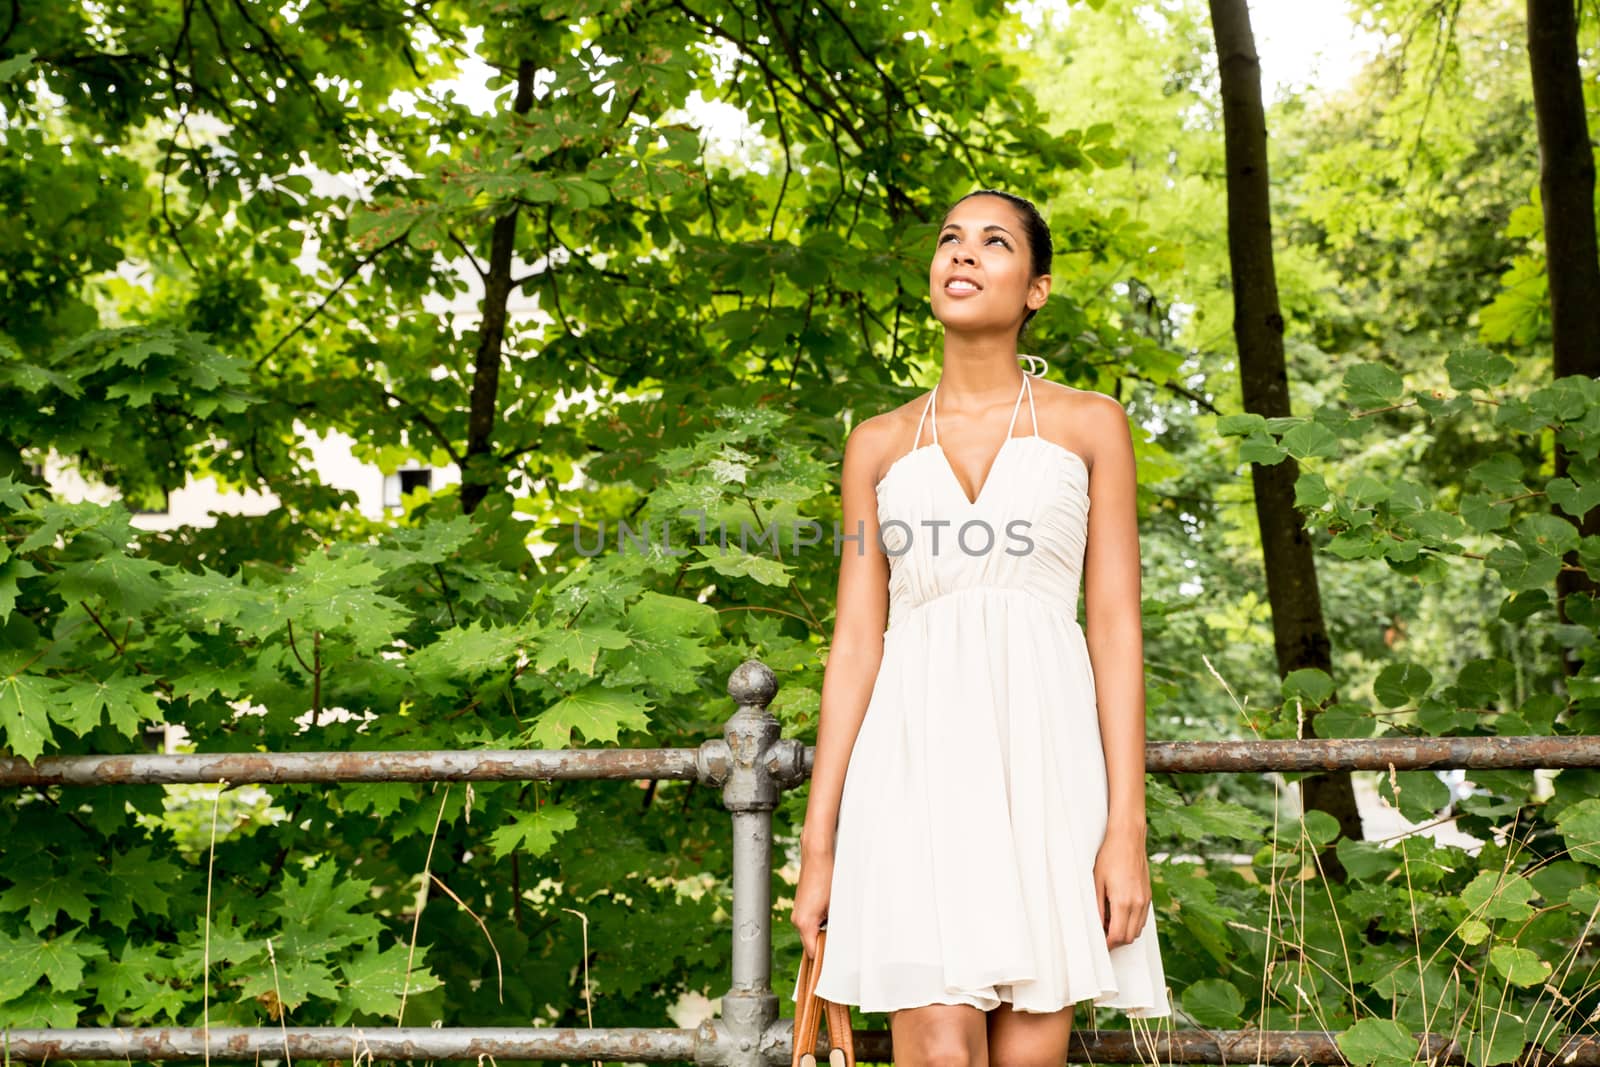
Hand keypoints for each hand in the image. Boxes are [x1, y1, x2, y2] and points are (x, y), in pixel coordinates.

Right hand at [791, 847, 834, 958]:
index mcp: (804, 923)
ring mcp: (797, 913)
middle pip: (811, 943)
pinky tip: (830, 914)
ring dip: (823, 932)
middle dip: (825, 945)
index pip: (813, 953)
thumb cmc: (826, 877)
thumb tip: (839, 941)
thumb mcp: (835, 906)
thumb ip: (834, 927)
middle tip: (840, 946)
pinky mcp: (800, 906)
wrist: (817, 855)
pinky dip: (819, 923)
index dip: (824, 960)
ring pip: (811, 932)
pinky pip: (810, 922)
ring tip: (836, 924)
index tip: (833, 966)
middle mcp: (797, 920)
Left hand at [1093, 825, 1151, 949]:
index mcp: (1123, 901)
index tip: (1098, 943)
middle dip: (1115, 941)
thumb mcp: (1096, 881)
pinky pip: (1142, 919)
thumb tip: (1096, 926)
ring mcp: (1145, 900)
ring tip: (1108, 923)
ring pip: (1137, 930)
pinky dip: (1132, 924)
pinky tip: (1119, 914)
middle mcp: (1138, 903)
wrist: (1128, 839)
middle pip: (1129, 937)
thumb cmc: (1109, 857)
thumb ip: (1096, 906)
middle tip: (1101, 934)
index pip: (1117, 936)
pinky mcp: (1148, 896)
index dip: (1106, 944)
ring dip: (1124, 933)